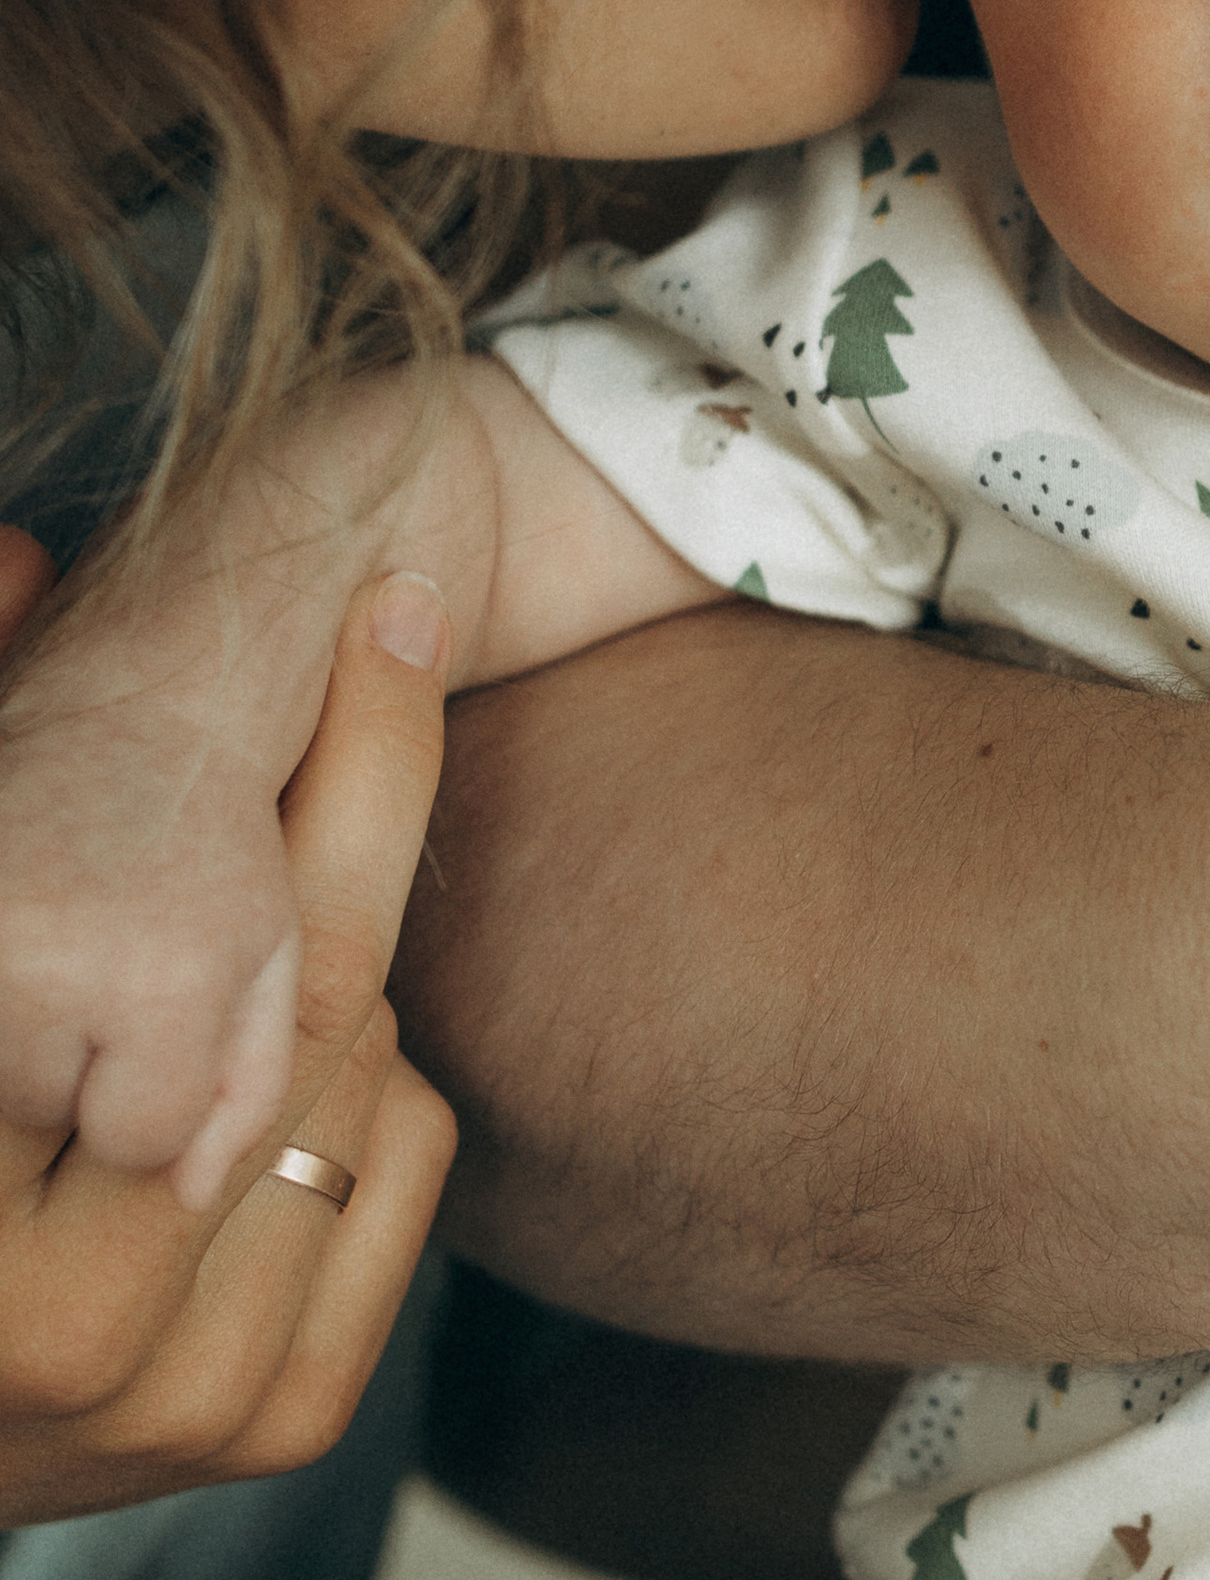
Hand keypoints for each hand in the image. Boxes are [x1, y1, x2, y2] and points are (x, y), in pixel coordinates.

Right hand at [0, 540, 457, 1525]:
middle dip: (338, 830)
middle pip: (330, 996)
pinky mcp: (287, 1417)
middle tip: (378, 657)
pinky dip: (369, 1088)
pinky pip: (410, 1154)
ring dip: (329, 982)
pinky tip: (263, 1091)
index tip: (402, 603)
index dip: (352, 754)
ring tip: (216, 973)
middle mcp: (90, 1334)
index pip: (258, 950)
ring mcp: (200, 1400)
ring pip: (376, 1067)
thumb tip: (18, 553)